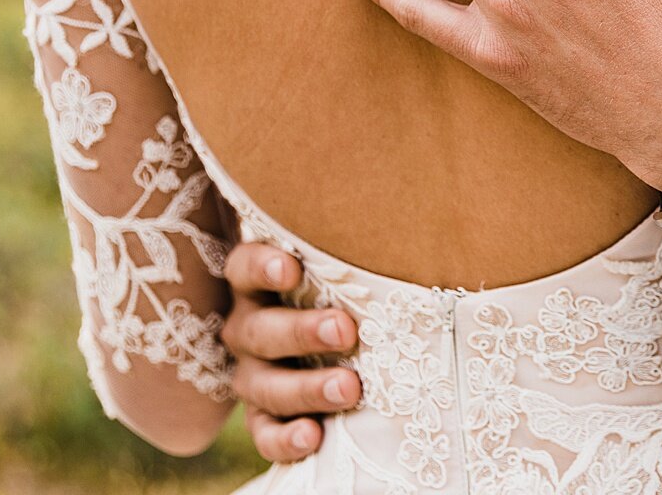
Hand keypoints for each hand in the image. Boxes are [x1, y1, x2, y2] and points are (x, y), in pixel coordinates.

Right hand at [221, 242, 360, 462]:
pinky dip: (285, 438)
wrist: (346, 344)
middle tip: (345, 330)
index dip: (262, 267)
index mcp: (261, 285)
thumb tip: (416, 224)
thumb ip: (362, 255)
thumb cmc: (353, 289)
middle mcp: (250, 328)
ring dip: (306, 387)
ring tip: (349, 387)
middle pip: (260, 330)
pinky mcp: (265, 417)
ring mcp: (254, 375)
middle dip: (301, 331)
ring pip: (264, 385)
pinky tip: (314, 436)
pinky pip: (266, 433)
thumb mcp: (350, 270)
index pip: (245, 268)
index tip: (291, 267)